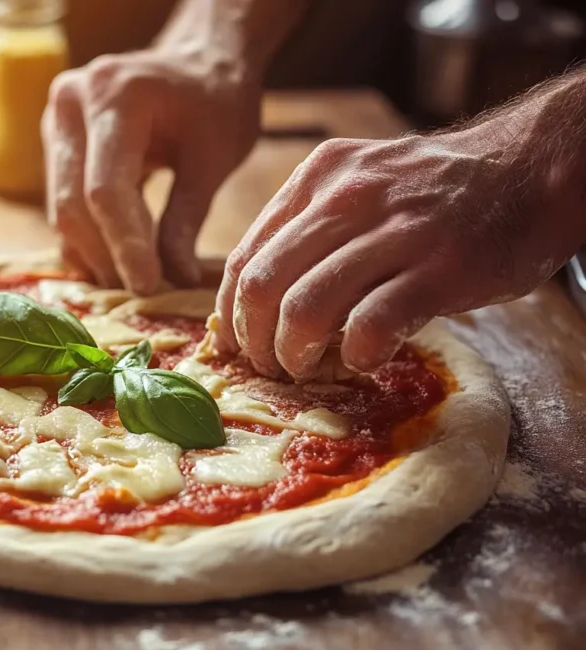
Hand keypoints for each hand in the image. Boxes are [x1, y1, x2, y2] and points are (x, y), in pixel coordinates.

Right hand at [42, 45, 259, 293]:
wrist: (200, 59)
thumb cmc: (217, 101)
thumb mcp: (213, 160)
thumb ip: (186, 220)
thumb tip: (172, 282)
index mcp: (115, 95)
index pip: (106, 190)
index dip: (125, 245)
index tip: (149, 286)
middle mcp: (70, 102)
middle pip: (72, 202)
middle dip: (106, 255)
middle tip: (141, 292)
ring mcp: (55, 120)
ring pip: (61, 207)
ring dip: (94, 252)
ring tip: (133, 281)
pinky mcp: (56, 141)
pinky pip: (61, 200)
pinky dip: (87, 236)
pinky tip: (116, 260)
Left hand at [214, 116, 585, 380]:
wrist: (530, 169)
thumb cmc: (432, 194)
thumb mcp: (358, 185)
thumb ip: (308, 230)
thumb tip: (252, 299)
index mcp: (317, 178)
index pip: (244, 257)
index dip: (229, 312)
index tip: (235, 344)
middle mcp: (347, 197)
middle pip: (263, 286)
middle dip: (254, 341)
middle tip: (269, 366)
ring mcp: (395, 231)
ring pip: (306, 307)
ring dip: (294, 354)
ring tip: (305, 369)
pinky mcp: (440, 268)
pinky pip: (372, 324)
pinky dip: (356, 354)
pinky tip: (362, 359)